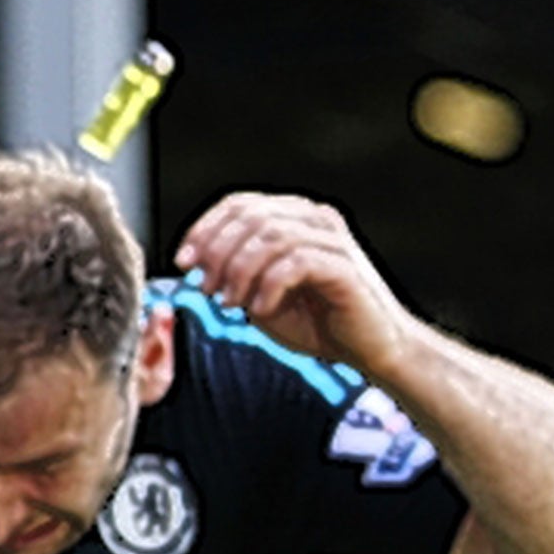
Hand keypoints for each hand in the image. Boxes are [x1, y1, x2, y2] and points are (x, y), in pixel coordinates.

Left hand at [174, 192, 418, 374]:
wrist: (368, 349)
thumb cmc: (314, 322)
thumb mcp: (260, 294)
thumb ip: (232, 273)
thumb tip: (193, 261)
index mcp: (294, 217)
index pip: (240, 204)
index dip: (205, 229)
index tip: (185, 262)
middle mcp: (315, 219)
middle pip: (251, 216)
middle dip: (218, 252)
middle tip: (207, 289)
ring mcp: (333, 240)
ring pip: (271, 236)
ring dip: (239, 271)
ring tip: (230, 303)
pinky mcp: (345, 267)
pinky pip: (296, 263)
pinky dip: (268, 286)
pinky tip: (259, 309)